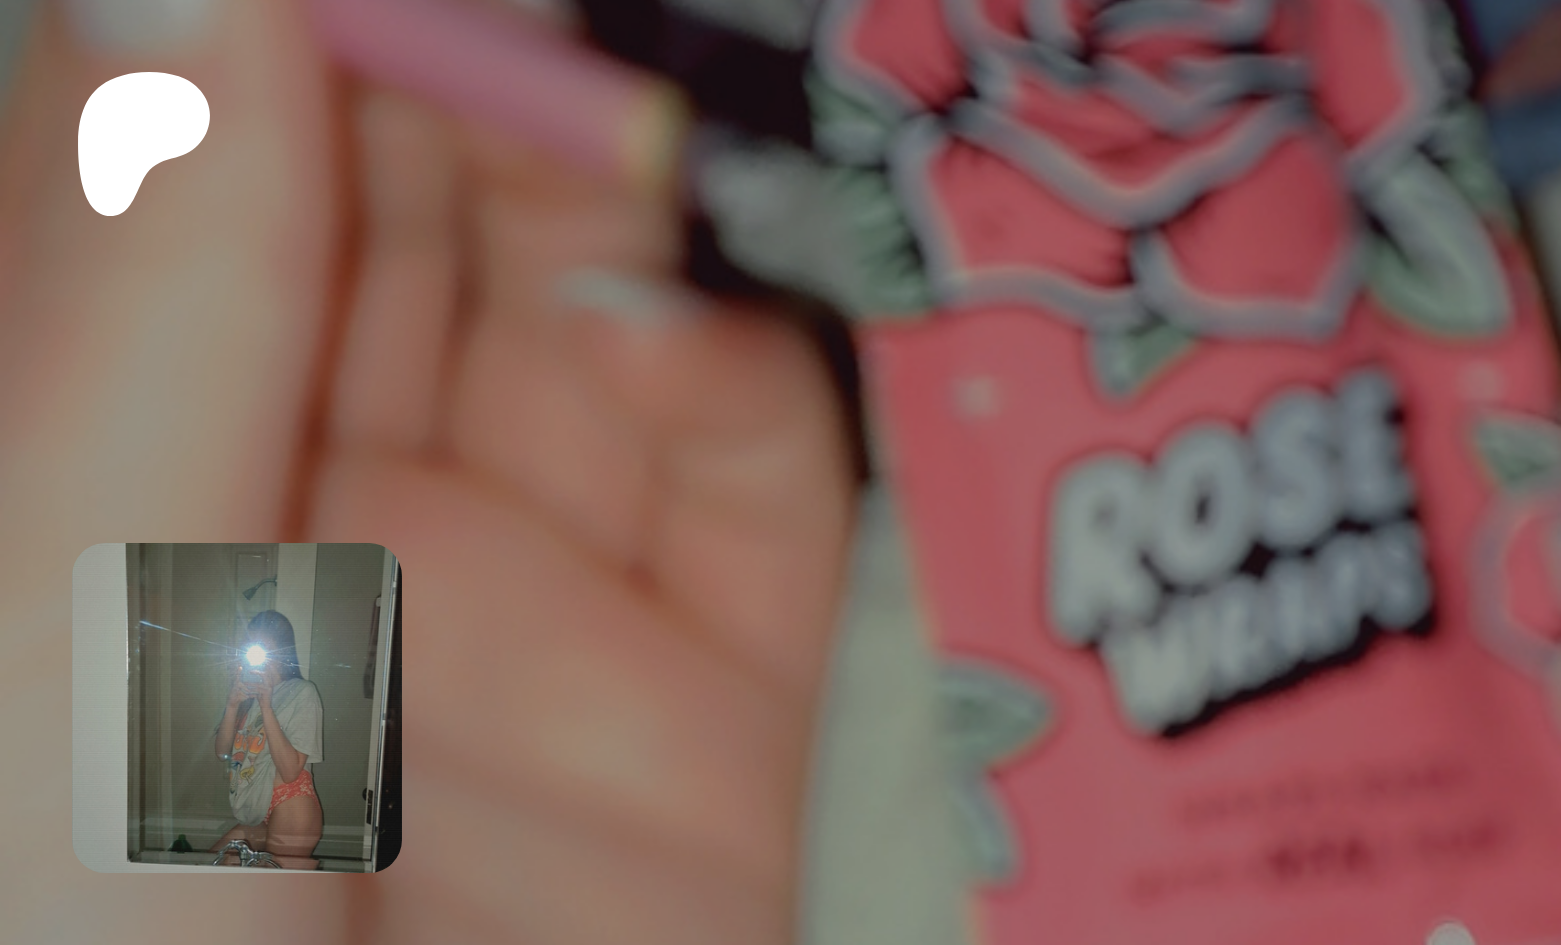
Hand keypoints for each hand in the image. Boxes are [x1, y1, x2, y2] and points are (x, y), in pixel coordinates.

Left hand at [0, 0, 851, 941]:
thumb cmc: (88, 935)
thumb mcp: (70, 610)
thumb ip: (141, 293)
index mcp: (143, 450)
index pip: (248, 156)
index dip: (332, 28)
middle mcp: (342, 514)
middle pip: (454, 216)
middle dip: (513, 79)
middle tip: (579, 2)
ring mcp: (540, 604)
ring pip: (622, 320)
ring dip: (647, 199)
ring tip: (653, 110)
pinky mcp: (707, 708)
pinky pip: (755, 495)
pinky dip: (742, 382)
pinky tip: (686, 327)